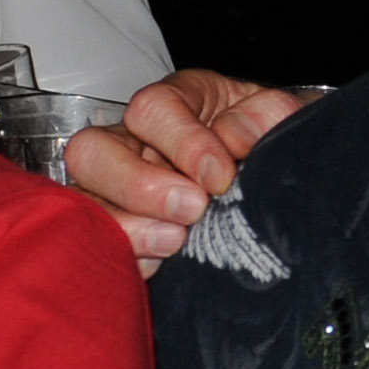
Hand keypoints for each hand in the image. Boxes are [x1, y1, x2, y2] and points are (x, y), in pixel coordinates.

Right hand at [62, 69, 305, 271]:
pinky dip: (125, 257)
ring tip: (175, 243)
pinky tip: (161, 265)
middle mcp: (136, 142)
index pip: (153, 109)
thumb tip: (233, 135)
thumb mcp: (282, 118)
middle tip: (190, 210)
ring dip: (126, 226)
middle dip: (136, 184)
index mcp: (177, 102)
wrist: (283, 183)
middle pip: (92, 151)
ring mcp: (119, 188)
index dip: (182, 142)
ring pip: (85, 200)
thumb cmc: (273, 142)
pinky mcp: (123, 230)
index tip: (219, 177)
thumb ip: (268, 114)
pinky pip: (98, 244)